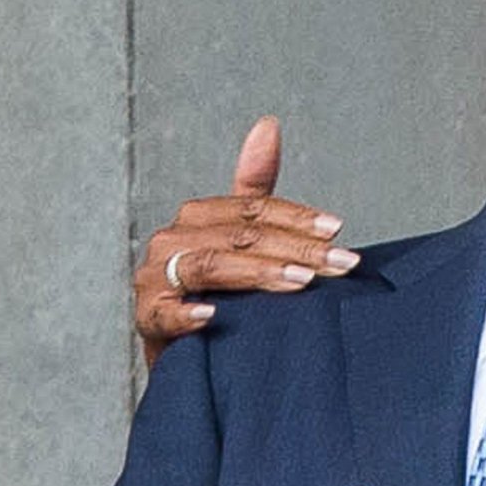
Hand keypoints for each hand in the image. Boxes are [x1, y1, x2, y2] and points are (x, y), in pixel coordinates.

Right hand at [135, 118, 360, 365]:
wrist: (190, 361)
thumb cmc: (220, 297)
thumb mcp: (240, 243)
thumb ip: (253, 190)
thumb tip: (268, 124)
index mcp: (196, 218)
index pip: (251, 210)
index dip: (297, 218)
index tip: (338, 231)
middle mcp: (171, 241)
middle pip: (238, 236)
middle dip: (295, 249)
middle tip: (340, 263)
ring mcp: (154, 279)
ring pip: (210, 266)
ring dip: (258, 274)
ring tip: (301, 283)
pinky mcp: (145, 318)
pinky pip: (163, 313)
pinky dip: (186, 314)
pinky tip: (213, 316)